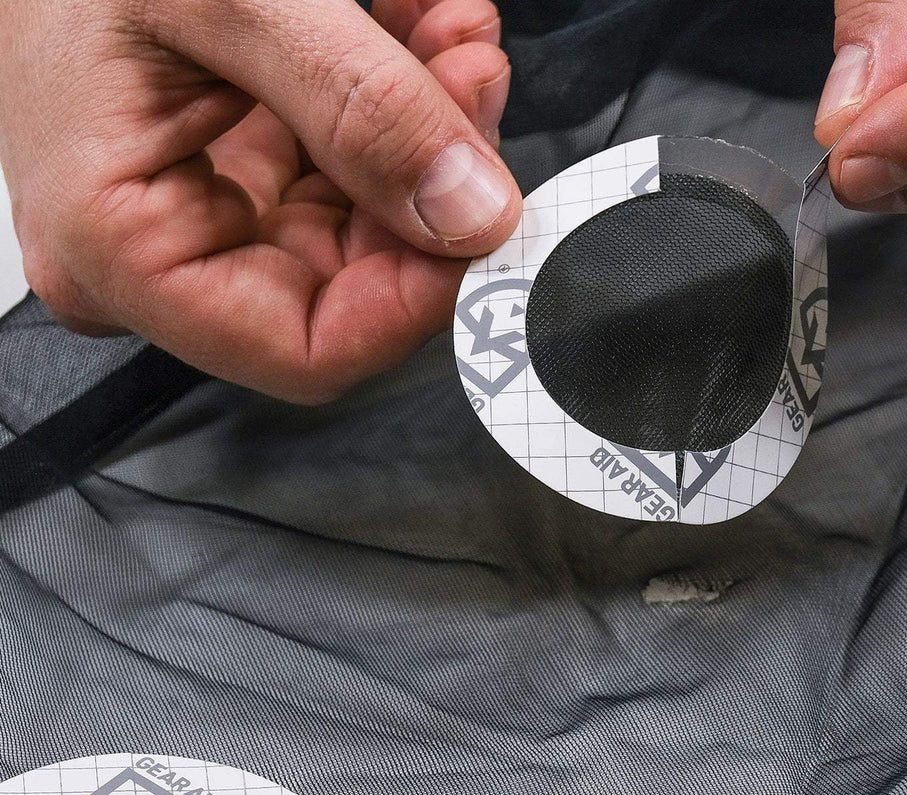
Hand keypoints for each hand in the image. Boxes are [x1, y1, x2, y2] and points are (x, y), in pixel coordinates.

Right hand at [0, 0, 518, 401]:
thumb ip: (358, 105)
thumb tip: (468, 211)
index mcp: (121, 248)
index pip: (308, 351)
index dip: (417, 296)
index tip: (487, 214)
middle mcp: (154, 254)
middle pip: (350, 280)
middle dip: (435, 181)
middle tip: (472, 82)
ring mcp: (190, 209)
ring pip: (359, 217)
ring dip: (428, 127)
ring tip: (453, 40)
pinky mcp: (221, 165)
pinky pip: (334, 166)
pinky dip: (390, 101)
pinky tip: (420, 34)